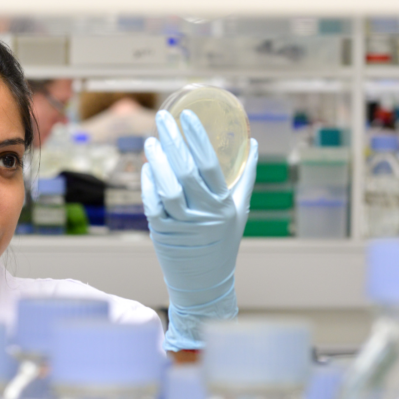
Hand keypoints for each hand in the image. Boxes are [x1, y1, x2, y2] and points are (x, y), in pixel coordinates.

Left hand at [142, 109, 257, 350]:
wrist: (204, 283)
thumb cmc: (223, 241)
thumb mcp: (239, 210)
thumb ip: (246, 176)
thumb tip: (252, 142)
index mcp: (223, 205)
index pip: (209, 165)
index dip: (197, 138)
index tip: (187, 116)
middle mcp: (203, 215)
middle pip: (185, 171)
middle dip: (172, 141)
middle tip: (162, 118)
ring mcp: (181, 225)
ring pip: (166, 187)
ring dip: (156, 161)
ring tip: (150, 140)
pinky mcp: (162, 233)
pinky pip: (151, 204)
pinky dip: (147, 184)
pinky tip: (146, 167)